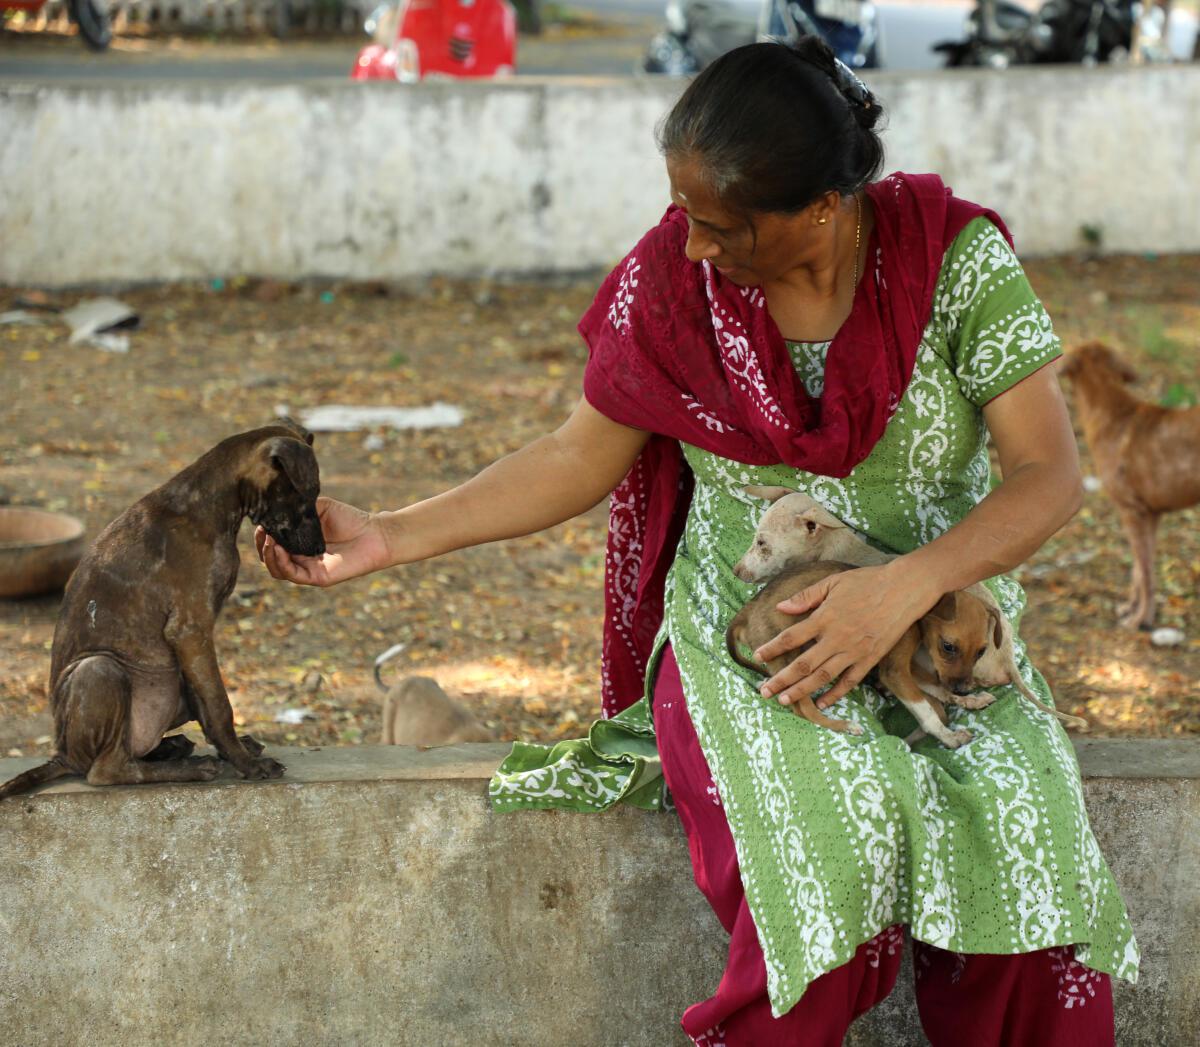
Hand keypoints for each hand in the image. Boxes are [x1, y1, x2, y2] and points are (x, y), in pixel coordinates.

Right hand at [255, 496, 391, 587]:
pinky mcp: (317, 577)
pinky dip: (281, 562)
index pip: (271, 544)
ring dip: (268, 555)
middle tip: (261, 533)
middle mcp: (300, 557)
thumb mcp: (320, 507)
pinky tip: (278, 549)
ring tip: (269, 540)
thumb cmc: (350, 520)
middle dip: (260, 546)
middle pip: (269, 559)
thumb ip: (300, 506)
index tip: (259, 524)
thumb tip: (278, 501)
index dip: (261, 536)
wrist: (375, 534)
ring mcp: (307, 568)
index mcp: (299, 542)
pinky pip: (292, 575)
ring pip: (277, 569)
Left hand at [754, 561, 935, 710]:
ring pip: (823, 677)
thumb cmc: (867, 582)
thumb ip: (806, 597)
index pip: (791, 637)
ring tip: (785, 701)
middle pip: (803, 664)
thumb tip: (780, 606)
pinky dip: (835, 694)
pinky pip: (849, 681)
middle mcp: (837, 638)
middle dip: (781, 680)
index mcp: (825, 617)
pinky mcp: (870, 659)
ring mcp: (854, 651)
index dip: (772, 649)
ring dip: (802, 691)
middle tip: (764, 692)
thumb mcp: (833, 582)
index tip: (757, 657)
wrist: (904, 590)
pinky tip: (821, 703)